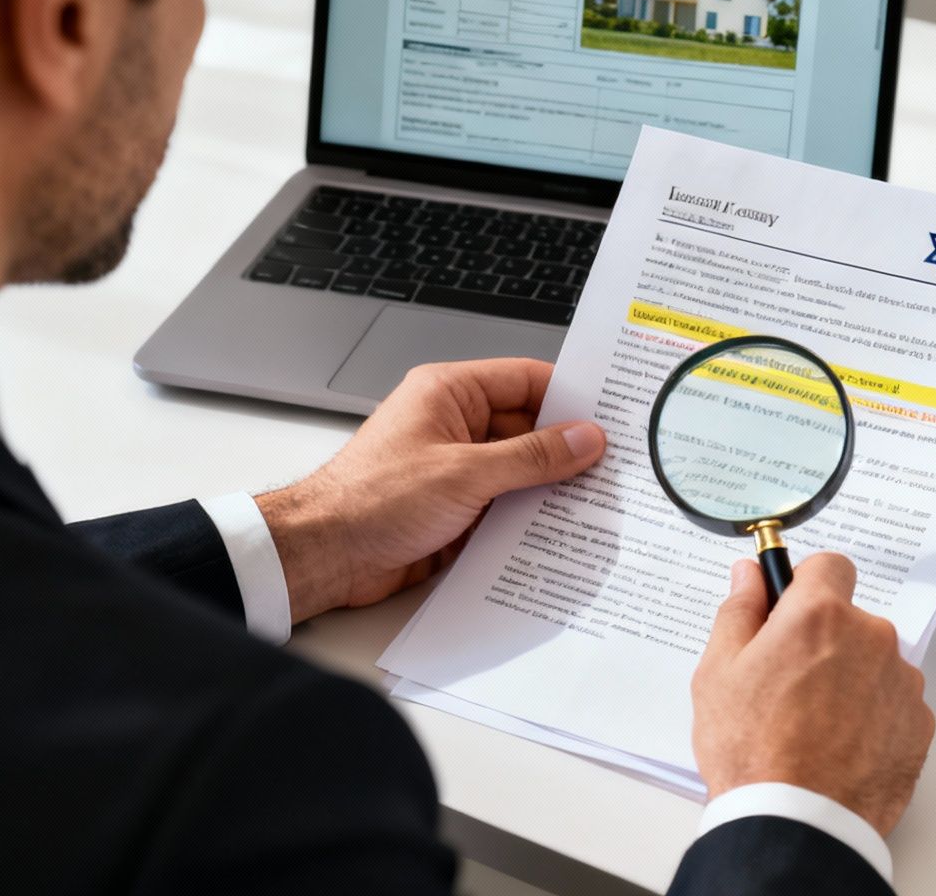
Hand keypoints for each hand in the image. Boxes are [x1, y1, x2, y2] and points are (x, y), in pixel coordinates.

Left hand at [254, 358, 605, 621]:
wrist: (323, 556)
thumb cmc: (369, 500)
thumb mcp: (465, 473)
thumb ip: (531, 457)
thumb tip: (584, 439)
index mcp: (449, 393)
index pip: (525, 380)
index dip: (569, 397)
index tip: (610, 416)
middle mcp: (453, 425)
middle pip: (528, 428)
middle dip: (566, 450)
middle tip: (612, 469)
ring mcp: (455, 469)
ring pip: (520, 472)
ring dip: (549, 490)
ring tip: (593, 504)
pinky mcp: (455, 509)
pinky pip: (505, 507)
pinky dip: (529, 519)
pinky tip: (557, 534)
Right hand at [691, 553, 935, 836]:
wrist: (799, 824)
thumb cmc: (752, 752)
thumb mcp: (718, 673)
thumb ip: (739, 611)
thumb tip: (749, 575)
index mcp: (820, 616)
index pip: (830, 566)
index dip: (806, 586)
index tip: (789, 612)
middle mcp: (872, 639)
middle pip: (850, 621)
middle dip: (823, 642)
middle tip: (786, 686)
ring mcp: (901, 683)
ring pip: (873, 663)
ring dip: (849, 680)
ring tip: (812, 727)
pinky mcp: (919, 725)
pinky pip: (893, 704)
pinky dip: (871, 717)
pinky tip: (839, 747)